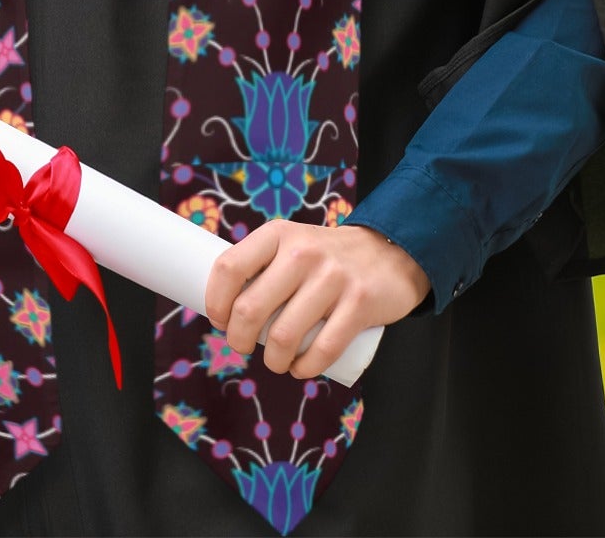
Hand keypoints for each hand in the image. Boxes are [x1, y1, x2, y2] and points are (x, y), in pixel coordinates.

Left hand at [203, 220, 430, 379]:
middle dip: (238, 339)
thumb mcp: (291, 243)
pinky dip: (305, 369)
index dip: (215, 301)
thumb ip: (263, 266)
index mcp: (277, 234)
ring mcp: (332, 278)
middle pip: (250, 308)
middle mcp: (301, 252)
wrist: (388, 252)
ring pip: (284, 336)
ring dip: (272, 360)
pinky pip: (322, 350)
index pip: (228, 267)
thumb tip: (224, 306)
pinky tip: (299, 369)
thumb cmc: (325, 257)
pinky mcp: (359, 304)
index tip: (219, 320)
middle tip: (241, 346)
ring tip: (275, 361)